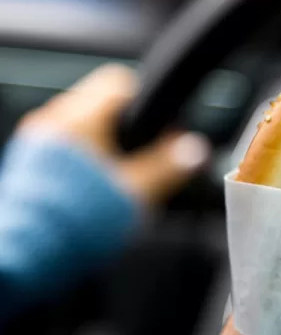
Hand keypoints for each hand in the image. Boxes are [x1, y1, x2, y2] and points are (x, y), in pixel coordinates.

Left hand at [18, 64, 209, 203]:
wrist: (31, 252)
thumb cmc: (77, 222)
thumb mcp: (138, 192)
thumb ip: (171, 166)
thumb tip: (196, 149)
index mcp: (81, 118)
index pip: (122, 82)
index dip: (150, 102)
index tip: (162, 130)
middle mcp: (55, 120)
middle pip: (102, 101)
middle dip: (128, 124)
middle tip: (145, 155)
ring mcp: (37, 139)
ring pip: (84, 122)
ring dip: (106, 139)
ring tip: (120, 172)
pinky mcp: (29, 161)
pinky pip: (65, 142)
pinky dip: (85, 154)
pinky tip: (95, 184)